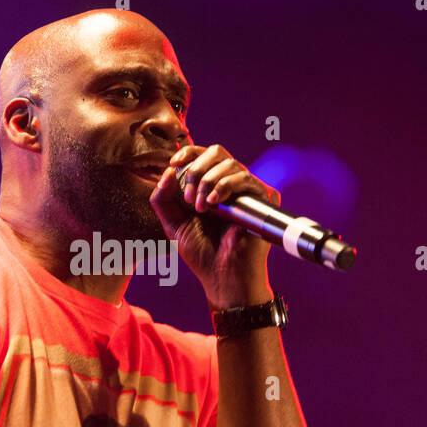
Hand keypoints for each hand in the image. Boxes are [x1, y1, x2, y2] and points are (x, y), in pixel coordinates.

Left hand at [149, 144, 280, 307]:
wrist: (222, 275)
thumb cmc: (201, 253)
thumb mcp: (172, 223)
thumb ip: (162, 198)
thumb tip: (168, 171)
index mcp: (211, 186)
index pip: (203, 155)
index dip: (189, 153)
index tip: (173, 164)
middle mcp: (231, 184)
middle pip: (217, 152)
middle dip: (197, 170)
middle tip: (189, 198)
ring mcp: (248, 190)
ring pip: (230, 163)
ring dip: (208, 183)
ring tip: (201, 209)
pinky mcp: (263, 198)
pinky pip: (246, 178)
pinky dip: (225, 186)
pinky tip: (215, 204)